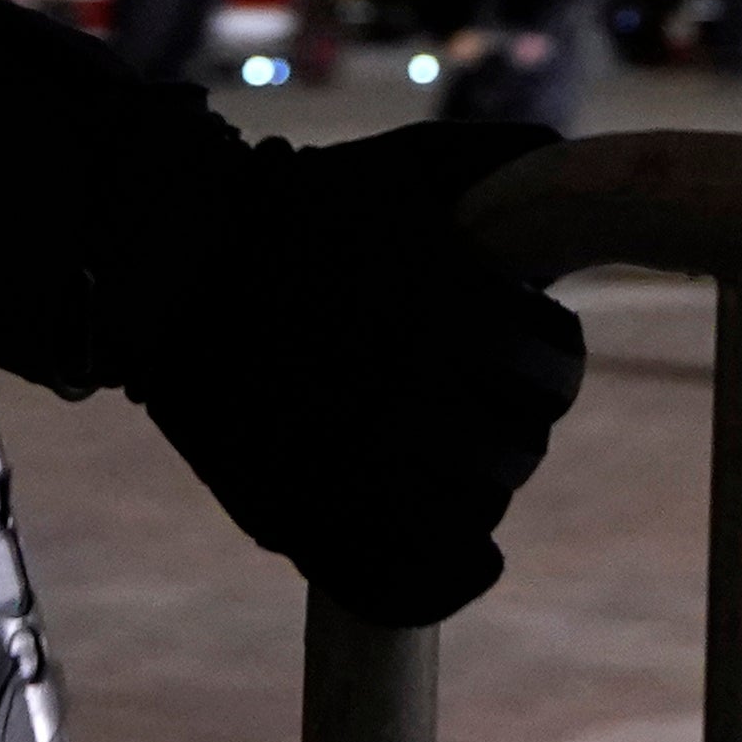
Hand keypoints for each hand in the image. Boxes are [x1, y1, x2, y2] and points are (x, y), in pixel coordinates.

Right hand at [130, 117, 585, 628]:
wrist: (169, 274)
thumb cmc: (297, 211)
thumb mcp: (406, 163)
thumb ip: (504, 159)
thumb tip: (572, 171)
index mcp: (452, 309)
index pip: (554, 363)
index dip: (541, 349)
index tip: (511, 341)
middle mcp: (419, 396)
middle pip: (522, 441)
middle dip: (505, 412)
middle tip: (463, 390)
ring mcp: (367, 473)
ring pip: (479, 507)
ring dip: (469, 477)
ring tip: (427, 440)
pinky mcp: (317, 528)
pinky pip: (427, 582)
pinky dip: (453, 571)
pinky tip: (455, 543)